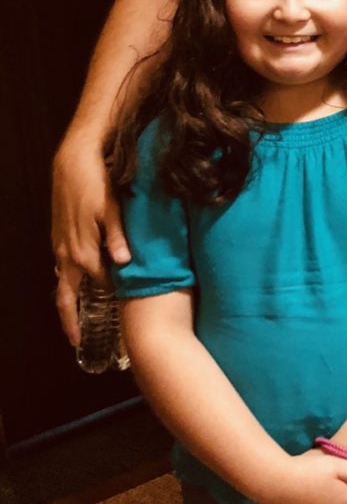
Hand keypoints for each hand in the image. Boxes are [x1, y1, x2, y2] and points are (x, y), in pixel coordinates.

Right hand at [52, 138, 130, 344]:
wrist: (72, 162)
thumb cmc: (97, 183)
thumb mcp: (113, 209)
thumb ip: (118, 237)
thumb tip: (124, 263)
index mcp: (83, 252)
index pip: (103, 286)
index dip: (116, 299)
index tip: (128, 314)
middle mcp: (67, 254)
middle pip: (67, 297)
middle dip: (70, 321)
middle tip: (76, 341)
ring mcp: (61, 246)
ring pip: (64, 282)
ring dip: (71, 300)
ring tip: (77, 319)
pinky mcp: (59, 237)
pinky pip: (63, 267)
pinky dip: (71, 280)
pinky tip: (80, 282)